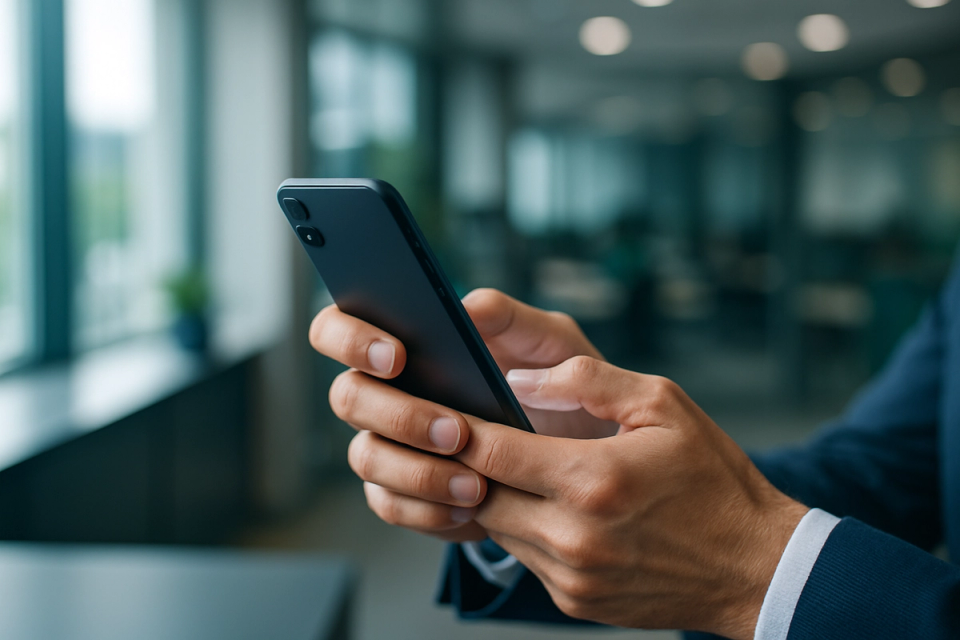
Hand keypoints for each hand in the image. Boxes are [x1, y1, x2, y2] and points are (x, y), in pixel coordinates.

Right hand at [307, 289, 609, 542]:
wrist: (575, 452)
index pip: (337, 328)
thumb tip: (469, 309)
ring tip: (476, 483)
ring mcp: (384, 444)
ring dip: (418, 471)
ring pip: (365, 457)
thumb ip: (512, 319)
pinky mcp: (398, 493)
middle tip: (456, 431)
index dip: (350, 339)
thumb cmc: (551, 382)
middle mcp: (381, 391)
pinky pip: (390, 504)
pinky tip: (469, 508)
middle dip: (399, 415)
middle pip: (347, 397)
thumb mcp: (547, 342)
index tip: (397, 356)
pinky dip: (428, 510)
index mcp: (402, 341)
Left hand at [454, 356, 807, 638]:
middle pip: (480, 493)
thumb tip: (521, 380)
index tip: (443, 411)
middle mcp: (573, 535)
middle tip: (466, 434)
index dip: (458, 429)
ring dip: (496, 497)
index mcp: (591, 479)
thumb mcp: (663, 405)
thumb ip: (588, 381)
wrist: (754, 567)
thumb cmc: (712, 478)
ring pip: (497, 528)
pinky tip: (548, 506)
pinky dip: (525, 530)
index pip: (491, 452)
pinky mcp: (574, 601)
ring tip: (512, 466)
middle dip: (466, 464)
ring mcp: (571, 576)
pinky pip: (525, 558)